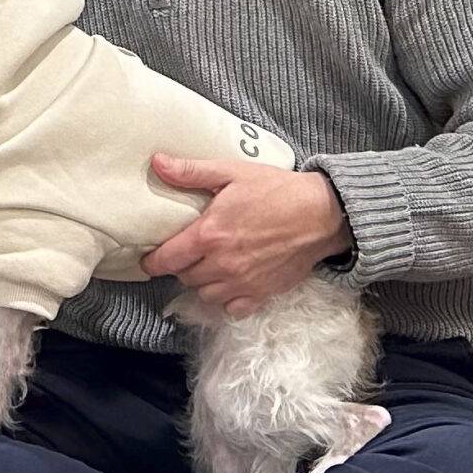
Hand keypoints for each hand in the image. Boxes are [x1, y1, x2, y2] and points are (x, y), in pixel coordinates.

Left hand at [141, 155, 353, 317]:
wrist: (323, 214)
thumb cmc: (276, 190)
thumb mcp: (231, 171)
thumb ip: (191, 171)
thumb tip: (156, 162)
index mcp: (208, 235)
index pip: (166, 259)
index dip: (152, 262)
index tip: (148, 259)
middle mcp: (222, 264)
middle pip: (184, 277)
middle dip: (180, 266)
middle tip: (187, 253)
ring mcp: (243, 283)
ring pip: (205, 295)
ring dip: (202, 283)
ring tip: (207, 266)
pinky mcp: (263, 294)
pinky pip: (233, 309)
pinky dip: (227, 300)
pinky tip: (230, 284)